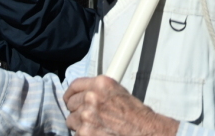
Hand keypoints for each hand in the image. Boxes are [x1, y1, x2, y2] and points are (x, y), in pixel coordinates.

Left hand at [63, 76, 177, 135]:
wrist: (144, 131)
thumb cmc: (136, 115)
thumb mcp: (119, 93)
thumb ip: (100, 91)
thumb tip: (86, 94)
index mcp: (101, 84)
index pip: (75, 85)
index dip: (71, 94)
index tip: (69, 99)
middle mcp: (91, 97)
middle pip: (71, 104)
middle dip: (78, 111)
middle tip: (90, 117)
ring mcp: (86, 115)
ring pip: (71, 120)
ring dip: (80, 125)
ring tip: (96, 127)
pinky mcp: (84, 132)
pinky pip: (76, 134)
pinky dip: (84, 135)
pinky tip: (97, 134)